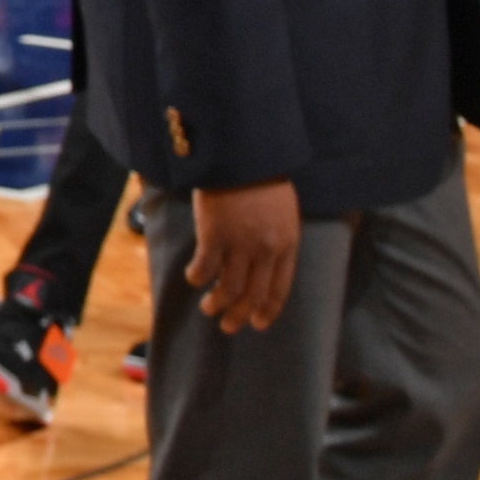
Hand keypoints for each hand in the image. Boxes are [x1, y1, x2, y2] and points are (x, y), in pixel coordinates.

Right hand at [186, 177, 300, 334]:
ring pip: (228, 289)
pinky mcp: (214, 236)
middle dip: (240, 315)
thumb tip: (266, 259)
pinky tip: (193, 278)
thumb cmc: (262, 175)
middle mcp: (266, 251)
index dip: (268, 310)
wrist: (242, 153)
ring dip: (217, 303)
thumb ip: (277, 236)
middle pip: (253, 295)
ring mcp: (240, 245)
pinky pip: (204, 268)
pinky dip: (197, 277)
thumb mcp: (282, 210)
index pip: (279, 289)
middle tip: (229, 326)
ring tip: (208, 309)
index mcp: (287, 244)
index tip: (259, 323)